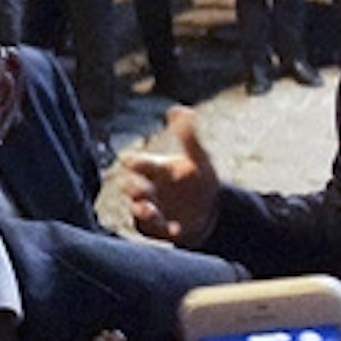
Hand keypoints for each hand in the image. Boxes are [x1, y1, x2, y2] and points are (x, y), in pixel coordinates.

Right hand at [119, 106, 222, 243]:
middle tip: (138, 186)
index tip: (131, 162)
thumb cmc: (197, 179)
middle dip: (132, 187)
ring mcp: (151, 210)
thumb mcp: (199, 158)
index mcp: (153, 169)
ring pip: (139, 210)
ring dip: (142, 209)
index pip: (136, 163)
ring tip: (148, 208)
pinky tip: (176, 229)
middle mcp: (147, 190)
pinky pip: (159, 231)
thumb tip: (181, 109)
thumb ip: (190, 136)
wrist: (209, 209)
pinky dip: (166, 230)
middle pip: (132, 187)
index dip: (133, 163)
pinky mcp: (160, 229)